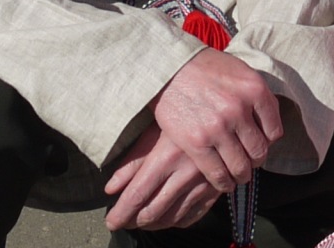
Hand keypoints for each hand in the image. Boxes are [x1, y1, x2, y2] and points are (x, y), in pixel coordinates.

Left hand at [103, 125, 223, 233]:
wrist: (223, 108)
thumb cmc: (183, 116)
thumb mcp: (154, 132)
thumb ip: (132, 162)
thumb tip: (110, 189)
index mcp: (167, 156)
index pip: (137, 195)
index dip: (121, 213)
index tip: (111, 222)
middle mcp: (186, 172)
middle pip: (152, 211)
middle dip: (133, 221)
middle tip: (125, 221)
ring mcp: (203, 182)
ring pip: (172, 218)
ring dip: (153, 224)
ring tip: (142, 219)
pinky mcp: (217, 188)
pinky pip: (193, 216)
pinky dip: (176, 221)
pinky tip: (167, 216)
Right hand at [147, 49, 282, 197]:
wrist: (171, 68)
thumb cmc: (207, 68)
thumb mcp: (241, 72)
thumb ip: (256, 96)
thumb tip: (268, 124)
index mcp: (255, 90)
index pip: (274, 131)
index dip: (268, 142)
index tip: (260, 145)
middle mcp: (239, 109)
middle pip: (259, 151)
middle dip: (256, 161)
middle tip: (249, 163)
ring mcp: (218, 128)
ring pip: (241, 166)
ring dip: (242, 175)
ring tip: (238, 176)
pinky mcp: (197, 142)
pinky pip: (218, 173)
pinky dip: (224, 183)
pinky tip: (224, 183)